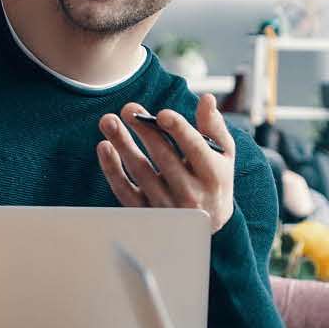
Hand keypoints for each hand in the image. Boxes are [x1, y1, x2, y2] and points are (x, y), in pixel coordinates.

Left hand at [98, 93, 235, 231]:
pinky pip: (124, 191)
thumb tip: (207, 99)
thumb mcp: (223, 155)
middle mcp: (190, 194)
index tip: (162, 114)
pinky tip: (105, 147)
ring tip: (108, 121)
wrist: (203, 228)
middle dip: (145, 131)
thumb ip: (214, 127)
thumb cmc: (213, 181)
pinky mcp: (144, 213)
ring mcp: (165, 206)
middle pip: (164, 158)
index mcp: (212, 175)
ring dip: (122, 144)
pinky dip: (112, 170)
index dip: (179, 130)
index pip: (195, 149)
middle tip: (128, 108)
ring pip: (140, 172)